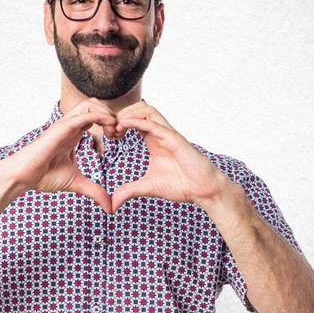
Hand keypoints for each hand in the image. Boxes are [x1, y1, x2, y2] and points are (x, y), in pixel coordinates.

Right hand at [0, 98, 118, 213]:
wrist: (23, 177)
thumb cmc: (43, 176)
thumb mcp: (76, 183)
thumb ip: (94, 191)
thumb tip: (110, 207)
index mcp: (74, 134)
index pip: (96, 116)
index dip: (111, 123)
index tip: (119, 139)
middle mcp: (70, 126)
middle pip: (95, 104)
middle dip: (112, 114)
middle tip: (118, 133)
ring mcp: (65, 125)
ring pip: (90, 103)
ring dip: (107, 113)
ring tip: (114, 130)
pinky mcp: (61, 128)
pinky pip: (83, 115)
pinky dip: (100, 116)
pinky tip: (109, 128)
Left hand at [110, 101, 230, 212]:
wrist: (203, 190)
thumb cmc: (181, 185)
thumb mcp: (148, 187)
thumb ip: (129, 191)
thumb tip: (111, 204)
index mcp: (154, 139)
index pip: (134, 119)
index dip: (119, 123)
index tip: (110, 136)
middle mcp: (160, 133)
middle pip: (139, 108)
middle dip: (121, 114)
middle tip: (111, 131)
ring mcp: (168, 134)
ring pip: (147, 109)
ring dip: (128, 114)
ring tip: (117, 129)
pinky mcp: (175, 140)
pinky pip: (155, 124)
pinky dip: (137, 121)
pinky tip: (124, 126)